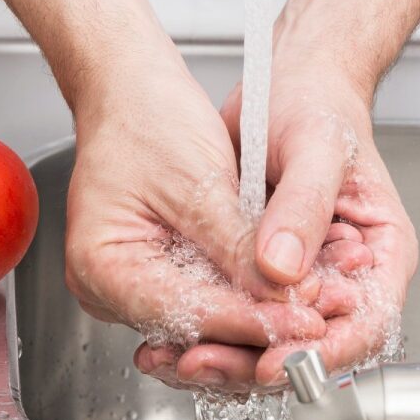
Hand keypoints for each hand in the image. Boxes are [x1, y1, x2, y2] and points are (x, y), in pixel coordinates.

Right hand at [65, 65, 329, 392]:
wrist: (133, 89)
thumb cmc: (146, 119)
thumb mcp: (199, 181)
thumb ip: (236, 244)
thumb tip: (278, 291)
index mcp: (100, 265)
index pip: (182, 313)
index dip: (248, 320)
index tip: (302, 320)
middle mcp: (109, 287)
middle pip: (191, 330)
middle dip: (259, 326)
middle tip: (319, 319)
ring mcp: (132, 285)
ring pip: (203, 322)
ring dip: (259, 316)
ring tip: (317, 307)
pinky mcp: (158, 276)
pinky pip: (204, 299)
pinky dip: (246, 297)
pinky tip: (289, 294)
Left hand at [136, 64, 419, 387]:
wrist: (283, 86)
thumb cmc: (318, 105)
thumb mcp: (317, 149)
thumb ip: (304, 207)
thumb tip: (282, 269)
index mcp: (379, 256)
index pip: (364, 326)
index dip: (320, 353)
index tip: (273, 361)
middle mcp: (342, 278)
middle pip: (310, 348)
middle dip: (255, 363)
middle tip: (203, 364)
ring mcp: (299, 282)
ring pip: (270, 342)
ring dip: (223, 355)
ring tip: (174, 357)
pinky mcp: (257, 276)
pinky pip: (238, 318)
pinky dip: (206, 330)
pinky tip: (169, 334)